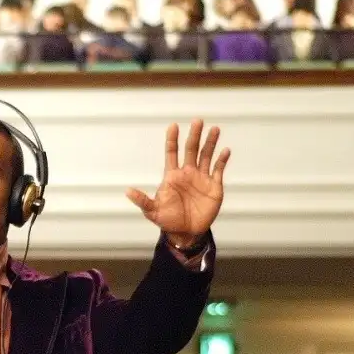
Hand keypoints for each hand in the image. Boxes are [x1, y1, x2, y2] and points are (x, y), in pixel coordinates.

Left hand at [127, 119, 229, 247]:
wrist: (186, 232)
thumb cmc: (167, 220)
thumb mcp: (152, 211)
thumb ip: (142, 200)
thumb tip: (128, 191)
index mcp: (172, 176)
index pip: (172, 153)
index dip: (172, 139)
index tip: (173, 126)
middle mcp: (187, 173)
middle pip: (191, 149)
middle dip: (194, 135)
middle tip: (197, 121)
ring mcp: (201, 178)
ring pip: (206, 156)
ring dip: (211, 143)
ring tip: (214, 129)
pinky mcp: (214, 186)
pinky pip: (218, 170)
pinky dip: (222, 160)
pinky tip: (225, 150)